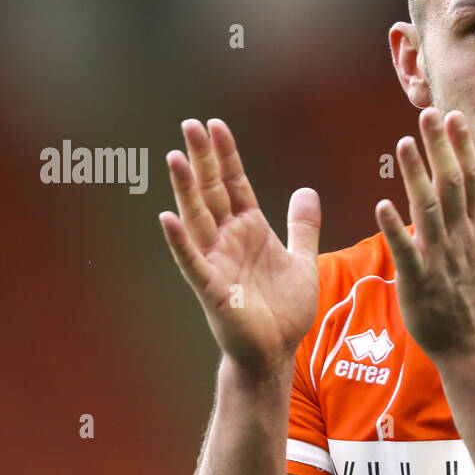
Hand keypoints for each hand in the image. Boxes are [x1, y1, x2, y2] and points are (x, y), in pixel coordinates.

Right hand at [159, 119, 320, 378]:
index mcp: (250, 229)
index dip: (226, 156)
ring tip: (175, 157)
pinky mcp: (211, 288)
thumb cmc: (284, 310)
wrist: (276, 351)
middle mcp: (228, 240)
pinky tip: (167, 218)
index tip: (215, 125)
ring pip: (198, 219)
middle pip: (212, 192)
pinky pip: (192, 262)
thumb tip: (307, 191)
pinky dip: (180, 241)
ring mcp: (216, 262)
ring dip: (185, 190)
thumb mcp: (302, 260)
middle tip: (190, 123)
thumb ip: (302, 226)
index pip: (235, 184)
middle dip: (203, 159)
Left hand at [376, 107, 474, 360]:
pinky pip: (407, 251)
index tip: (454, 116)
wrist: (472, 344)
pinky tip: (381, 204)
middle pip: (451, 186)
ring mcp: (440, 259)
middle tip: (428, 114)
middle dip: (440, 149)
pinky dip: (395, 228)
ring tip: (404, 144)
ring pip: (429, 210)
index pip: (471, 179)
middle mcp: (460, 238)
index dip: (462, 147)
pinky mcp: (420, 281)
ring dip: (416, 177)